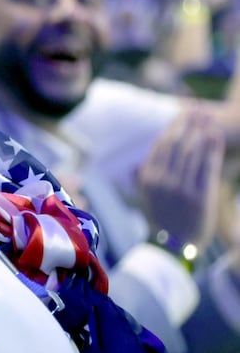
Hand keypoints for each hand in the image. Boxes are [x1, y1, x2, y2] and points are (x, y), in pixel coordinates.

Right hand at [138, 107, 224, 253]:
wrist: (174, 246)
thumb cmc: (162, 218)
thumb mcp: (146, 197)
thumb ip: (143, 177)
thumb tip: (137, 163)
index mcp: (148, 178)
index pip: (161, 144)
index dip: (173, 125)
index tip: (183, 112)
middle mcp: (161, 181)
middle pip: (177, 144)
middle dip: (188, 122)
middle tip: (197, 107)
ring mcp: (180, 188)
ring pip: (191, 152)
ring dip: (200, 130)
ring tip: (208, 115)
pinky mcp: (198, 196)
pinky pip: (205, 167)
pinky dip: (211, 149)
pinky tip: (215, 135)